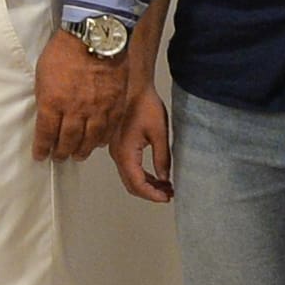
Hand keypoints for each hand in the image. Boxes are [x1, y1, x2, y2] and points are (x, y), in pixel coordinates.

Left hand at [34, 28, 134, 160]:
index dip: (42, 148)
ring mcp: (97, 109)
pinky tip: (97, 143)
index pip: (45, 134)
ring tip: (77, 155)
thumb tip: (44, 110)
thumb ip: (45, 95)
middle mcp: (75, 110)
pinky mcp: (114, 105)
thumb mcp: (43, 72)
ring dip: (82, 150)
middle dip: (61, 152)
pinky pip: (108, 129)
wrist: (97, 36)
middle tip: (59, 157)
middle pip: (67, 140)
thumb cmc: (66, 48)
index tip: (40, 154)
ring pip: (89, 140)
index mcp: (53, 102)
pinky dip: (101, 140)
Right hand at [112, 81, 173, 201]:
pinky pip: (128, 168)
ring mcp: (116, 150)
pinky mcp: (119, 145)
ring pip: (129, 178)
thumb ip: (161, 158)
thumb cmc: (144, 104)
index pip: (137, 183)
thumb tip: (164, 177)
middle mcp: (117, 154)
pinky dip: (141, 176)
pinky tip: (155, 175)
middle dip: (150, 193)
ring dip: (146, 185)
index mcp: (126, 152)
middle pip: (131, 184)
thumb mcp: (159, 132)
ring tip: (165, 186)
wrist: (132, 87)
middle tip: (168, 194)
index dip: (153, 195)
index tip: (167, 198)